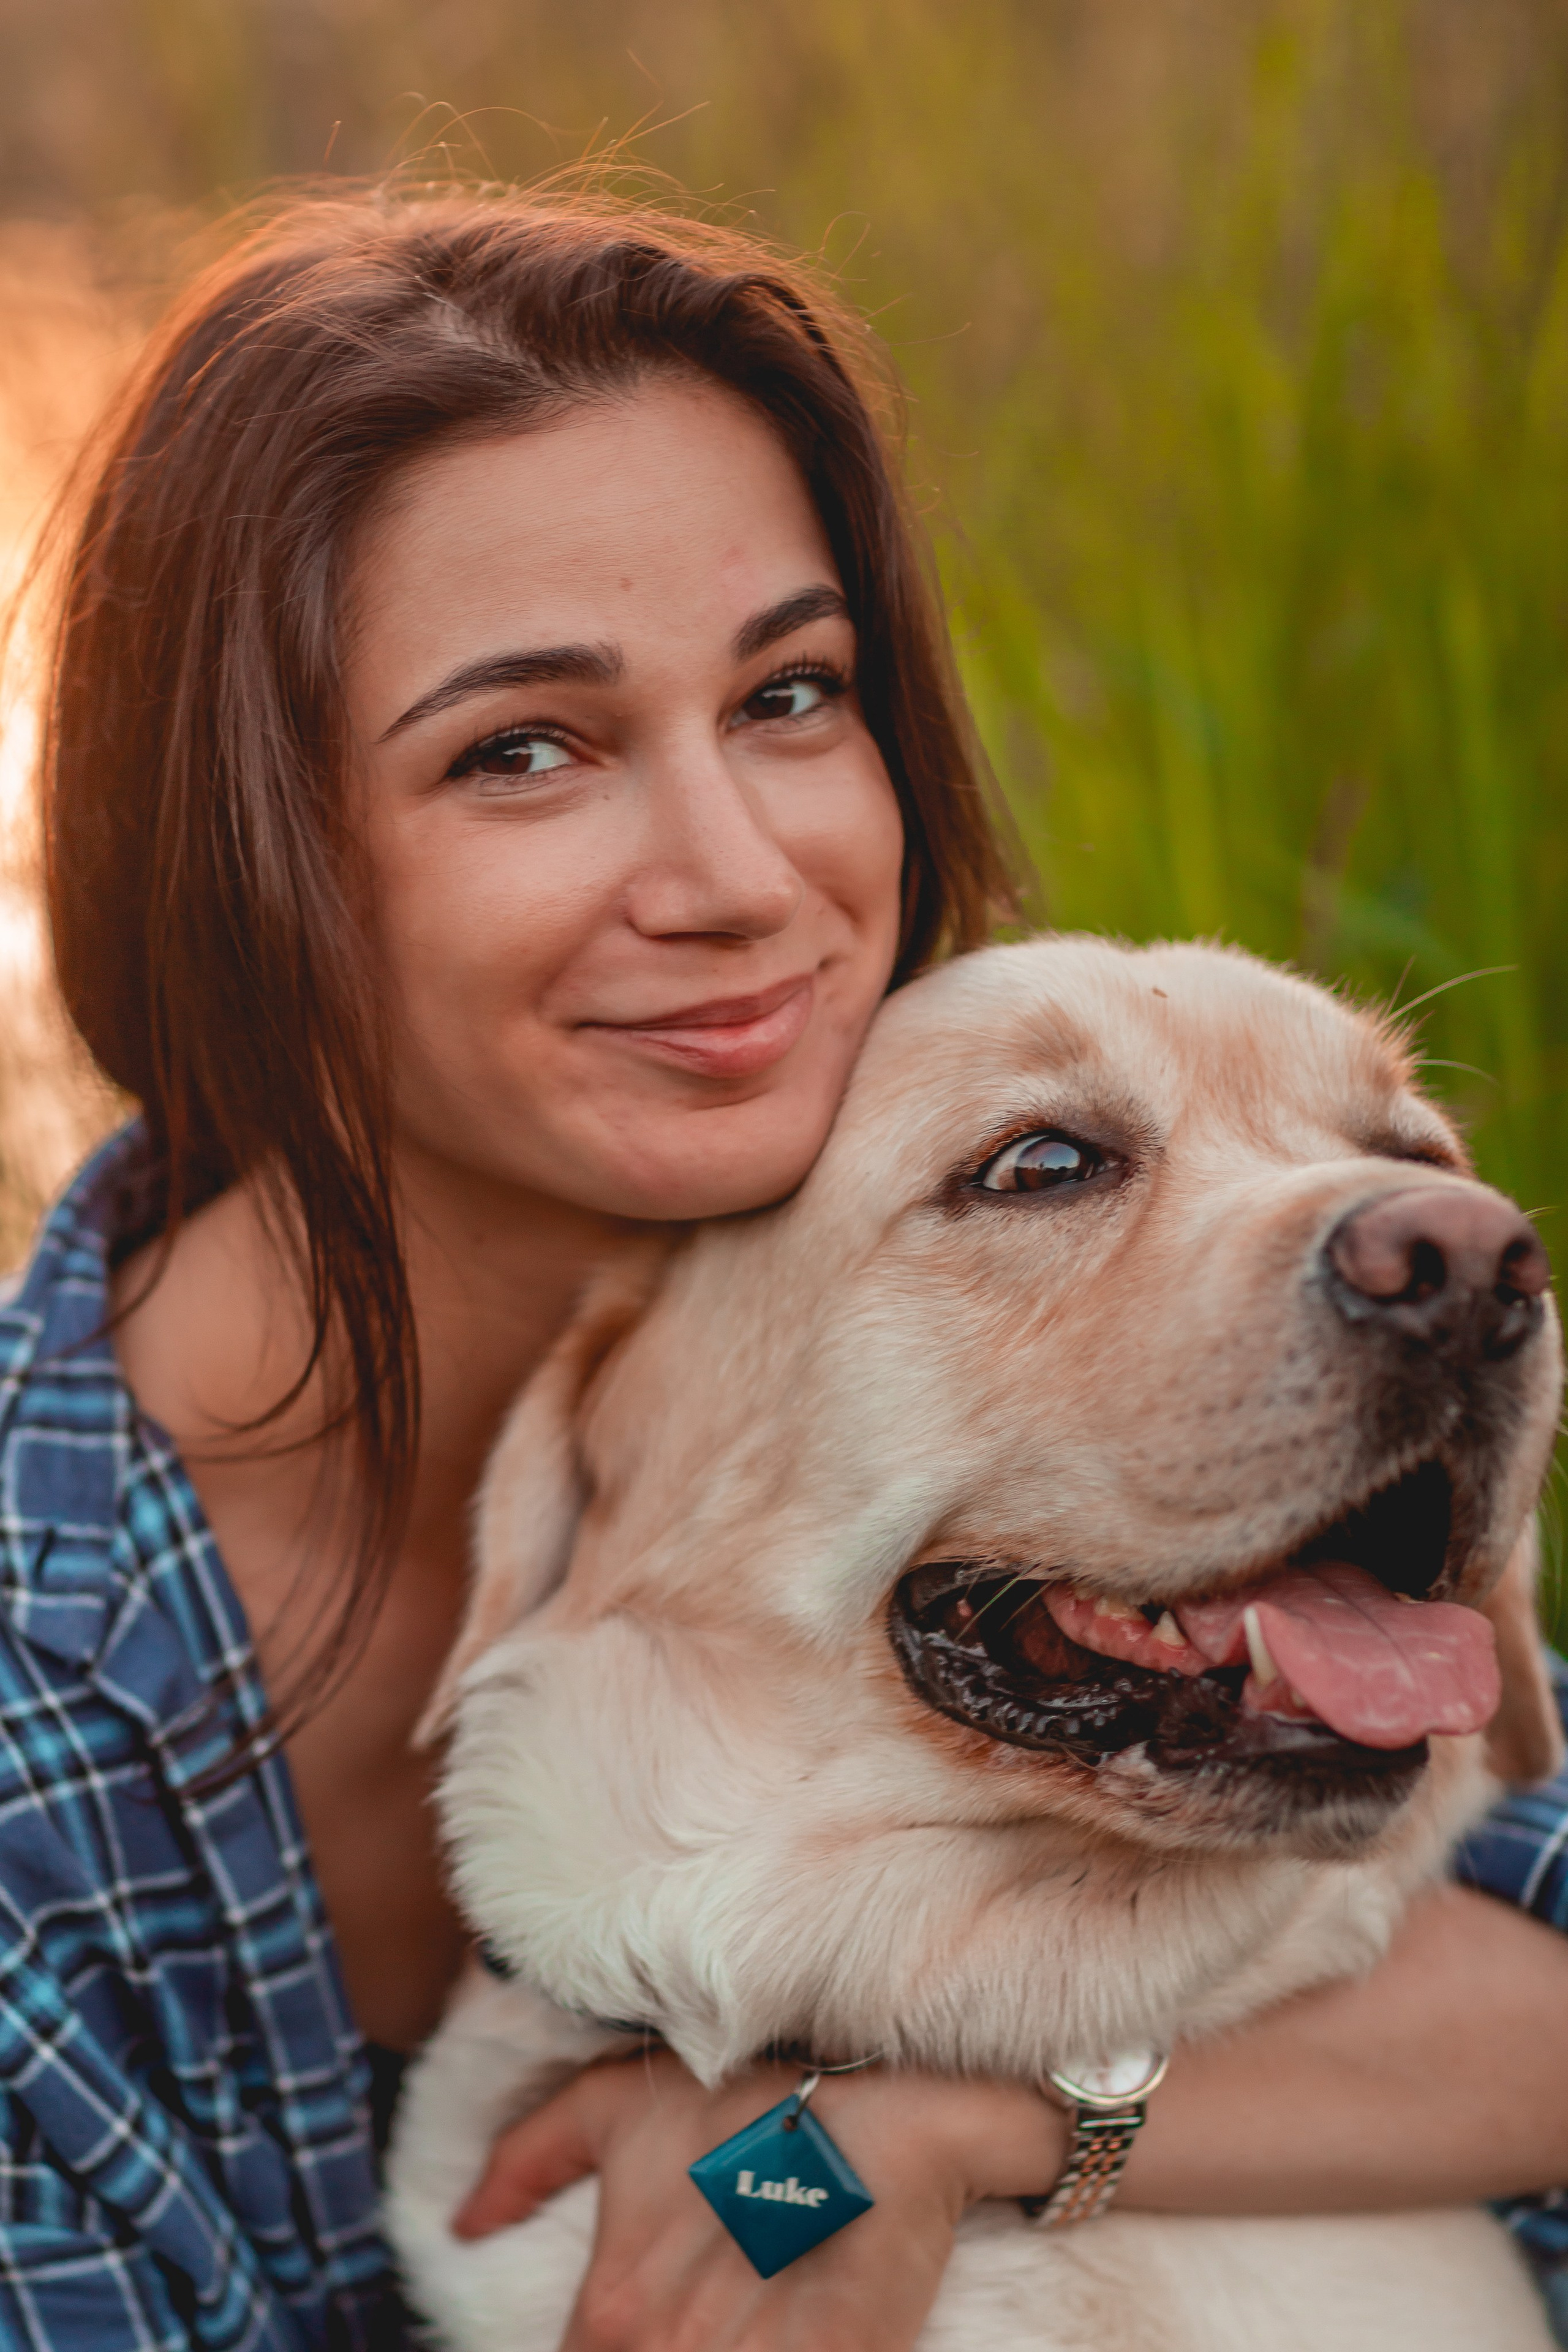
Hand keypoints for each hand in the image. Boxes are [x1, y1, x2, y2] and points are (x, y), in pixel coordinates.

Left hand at [453, 2049, 1064, 2350]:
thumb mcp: (616, 2103)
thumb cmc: (748, 2098)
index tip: (625, 2329)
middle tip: (685, 2313)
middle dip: (657, 2351)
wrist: (894, 2114)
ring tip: (727, 2320)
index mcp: (615, 2314)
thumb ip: (527, 2160)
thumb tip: (463, 2224)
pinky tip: (768, 2333)